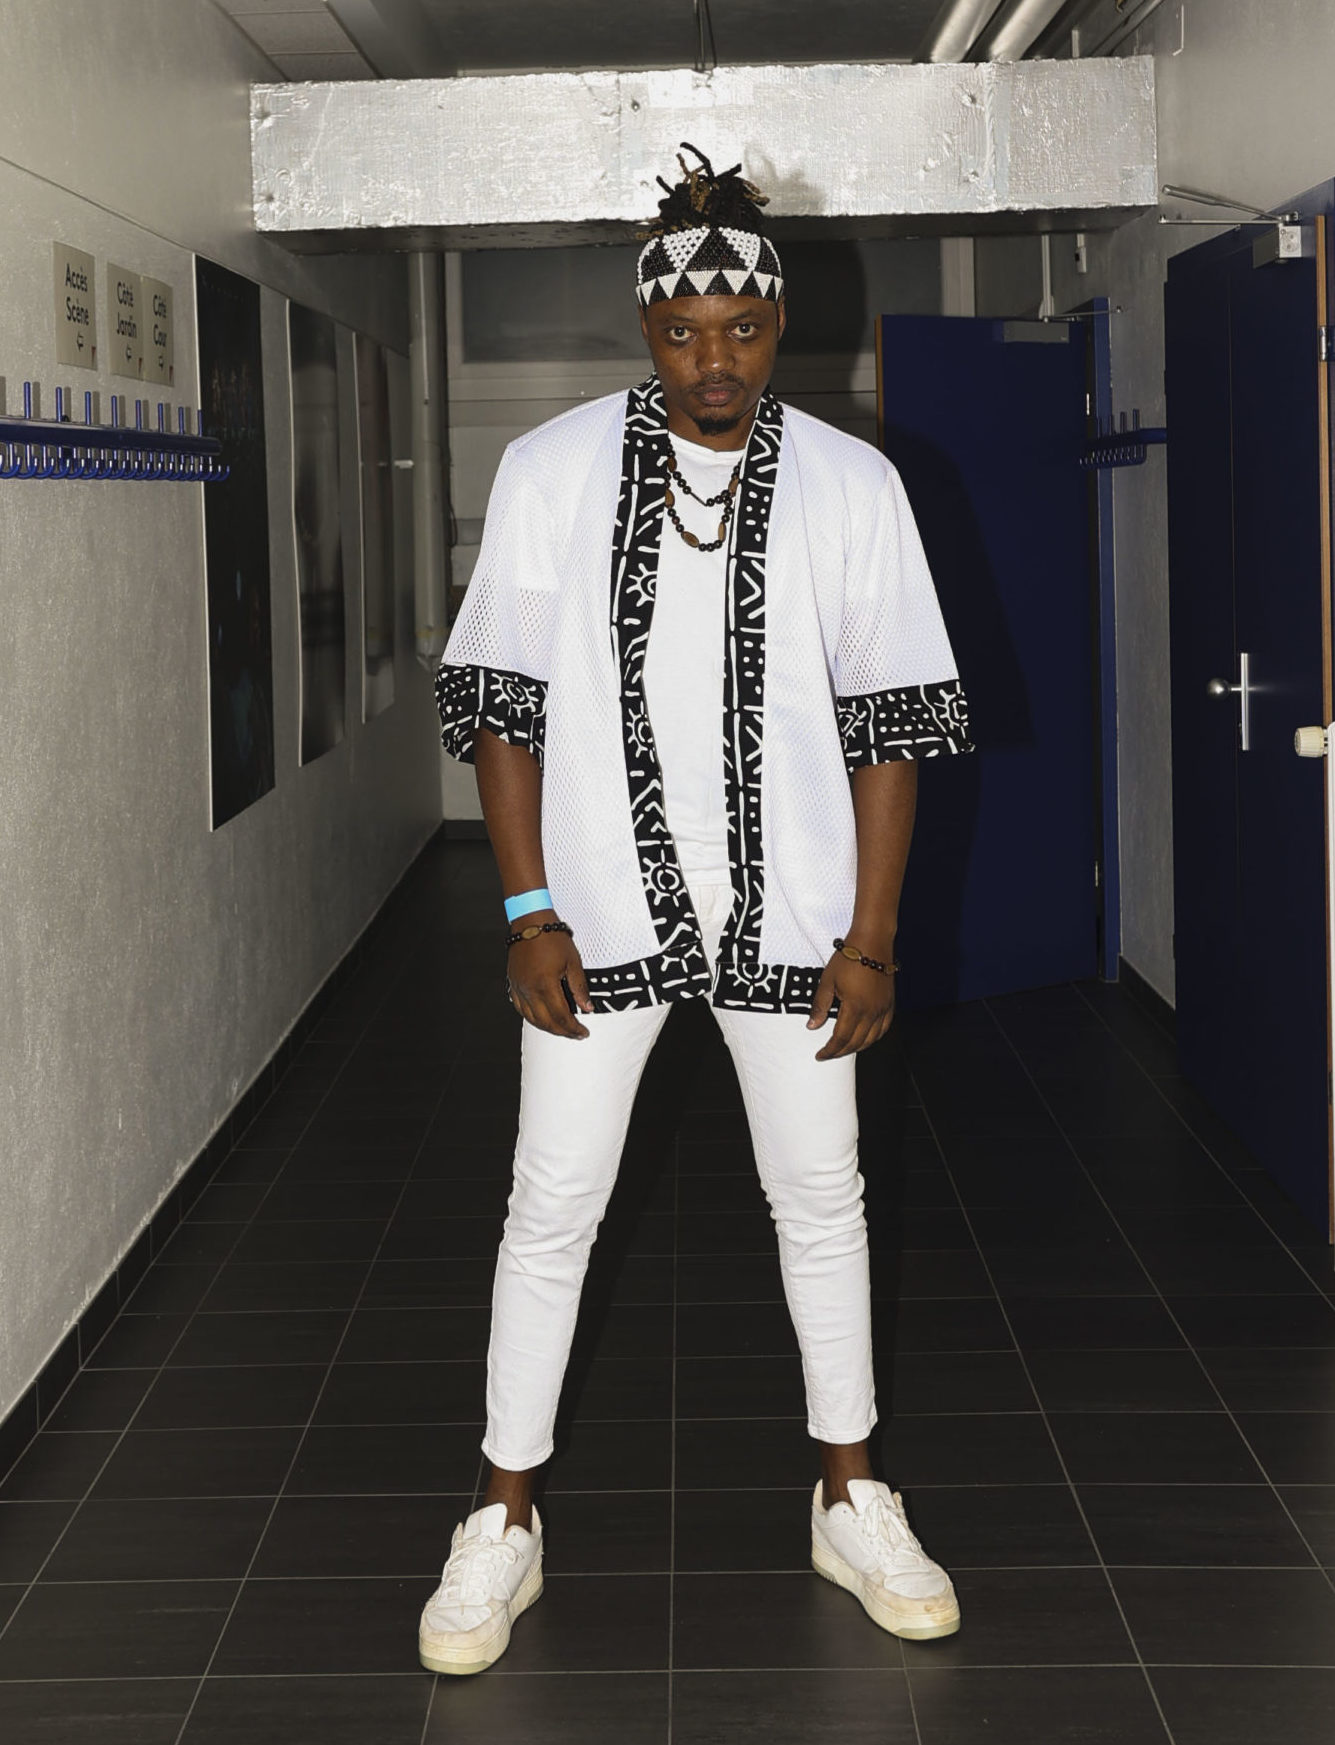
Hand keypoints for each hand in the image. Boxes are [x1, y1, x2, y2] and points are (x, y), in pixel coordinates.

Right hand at [506, 914, 593, 1038]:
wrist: (530, 923)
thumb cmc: (552, 938)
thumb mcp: (573, 962)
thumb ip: (579, 988)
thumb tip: (587, 1008)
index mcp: (545, 985)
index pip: (561, 1016)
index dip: (573, 1028)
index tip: (583, 1032)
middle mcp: (529, 990)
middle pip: (546, 1022)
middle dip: (562, 1032)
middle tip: (575, 1034)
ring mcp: (519, 988)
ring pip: (532, 1018)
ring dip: (547, 1027)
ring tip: (561, 1029)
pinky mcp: (513, 984)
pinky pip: (520, 1008)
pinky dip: (532, 1017)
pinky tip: (541, 1019)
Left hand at [806, 948, 894, 1060]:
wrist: (872, 942)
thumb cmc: (849, 958)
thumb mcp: (827, 981)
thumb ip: (820, 1006)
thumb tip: (812, 1026)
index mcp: (855, 1008)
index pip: (841, 1038)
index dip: (830, 1050)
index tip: (820, 1055)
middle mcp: (872, 1012)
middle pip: (856, 1042)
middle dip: (841, 1052)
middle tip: (829, 1054)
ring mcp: (883, 1008)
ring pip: (872, 1039)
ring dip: (857, 1047)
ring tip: (844, 1049)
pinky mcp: (890, 1003)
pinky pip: (884, 1028)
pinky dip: (874, 1038)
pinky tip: (866, 1038)